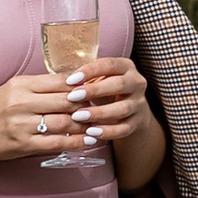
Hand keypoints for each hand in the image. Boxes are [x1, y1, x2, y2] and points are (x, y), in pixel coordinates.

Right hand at [0, 65, 97, 178]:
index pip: (61, 81)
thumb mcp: (14, 90)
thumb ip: (41, 86)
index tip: (97, 88)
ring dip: (86, 125)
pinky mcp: (23, 144)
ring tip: (100, 125)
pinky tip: (88, 141)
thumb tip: (75, 83)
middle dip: (88, 105)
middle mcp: (21, 103)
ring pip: (64, 122)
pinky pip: (56, 143)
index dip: (83, 85)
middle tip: (103, 107)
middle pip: (66, 101)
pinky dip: (76, 142)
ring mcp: (22, 124)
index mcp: (21, 85)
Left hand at [65, 51, 158, 168]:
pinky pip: (124, 128)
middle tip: (72, 97)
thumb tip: (59, 81)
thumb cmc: (107, 91)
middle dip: (94, 91)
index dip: (90, 71)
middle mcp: (136, 83)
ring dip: (99, 112)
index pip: (110, 65)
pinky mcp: (137, 122)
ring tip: (78, 117)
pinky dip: (108, 132)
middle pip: (119, 85)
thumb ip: (86, 78)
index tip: (70, 79)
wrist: (131, 110)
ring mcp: (139, 104)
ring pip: (122, 108)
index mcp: (126, 67)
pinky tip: (91, 132)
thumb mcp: (100, 79)